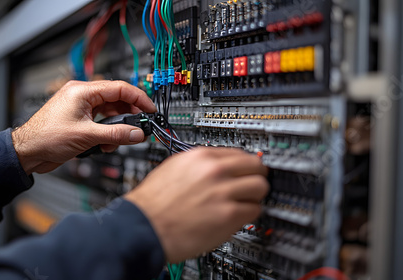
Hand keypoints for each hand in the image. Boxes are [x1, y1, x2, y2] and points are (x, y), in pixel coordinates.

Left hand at [12, 80, 156, 174]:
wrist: (27, 152)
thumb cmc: (45, 137)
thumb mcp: (86, 136)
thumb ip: (116, 135)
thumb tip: (137, 133)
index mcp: (82, 90)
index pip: (119, 87)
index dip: (138, 98)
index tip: (150, 109)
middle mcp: (82, 96)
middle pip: (116, 100)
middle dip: (128, 115)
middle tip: (139, 127)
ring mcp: (80, 108)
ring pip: (109, 113)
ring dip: (116, 128)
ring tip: (118, 141)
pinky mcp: (79, 120)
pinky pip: (101, 122)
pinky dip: (107, 133)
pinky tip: (106, 144)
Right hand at [125, 147, 268, 262]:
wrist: (142, 226)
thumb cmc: (152, 202)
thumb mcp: (173, 168)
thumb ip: (198, 165)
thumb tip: (216, 166)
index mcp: (200, 157)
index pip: (239, 152)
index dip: (244, 164)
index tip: (246, 169)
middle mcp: (214, 171)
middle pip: (256, 166)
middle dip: (255, 176)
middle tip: (251, 185)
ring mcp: (223, 192)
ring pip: (260, 187)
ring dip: (254, 196)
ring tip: (244, 203)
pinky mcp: (228, 215)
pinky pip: (254, 210)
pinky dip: (249, 214)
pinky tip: (238, 217)